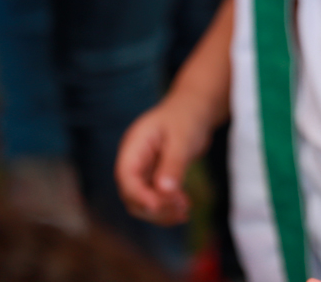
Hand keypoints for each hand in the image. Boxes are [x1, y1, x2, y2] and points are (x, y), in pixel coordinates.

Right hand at [116, 90, 216, 224]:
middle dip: (154, 207)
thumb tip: (165, 191)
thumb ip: (173, 163)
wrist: (195, 110)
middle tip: (180, 209)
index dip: (138, 195)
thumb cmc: (186, 117)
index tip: (158, 206)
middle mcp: (134, 160)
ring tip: (185, 212)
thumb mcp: (182, 138)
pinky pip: (156, 198)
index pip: (126, 176)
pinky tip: (185, 208)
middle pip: (132, 194)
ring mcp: (143, 170)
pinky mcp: (154, 177)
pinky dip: (168, 206)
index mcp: (133, 146)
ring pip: (143, 201)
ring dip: (162, 211)